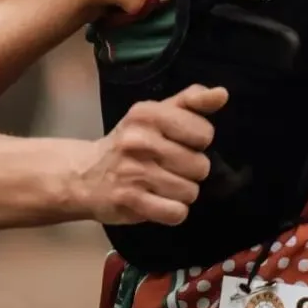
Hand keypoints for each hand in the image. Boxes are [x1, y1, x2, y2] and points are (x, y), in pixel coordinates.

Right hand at [85, 84, 227, 226]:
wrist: (85, 173)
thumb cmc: (132, 140)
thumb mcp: (158, 112)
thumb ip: (192, 100)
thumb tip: (222, 94)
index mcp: (149, 113)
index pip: (204, 133)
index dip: (198, 141)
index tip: (181, 142)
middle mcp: (140, 140)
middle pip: (200, 166)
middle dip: (191, 170)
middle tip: (170, 167)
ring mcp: (134, 171)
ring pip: (190, 191)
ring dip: (182, 192)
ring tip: (163, 184)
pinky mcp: (130, 201)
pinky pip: (175, 213)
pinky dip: (173, 211)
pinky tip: (159, 202)